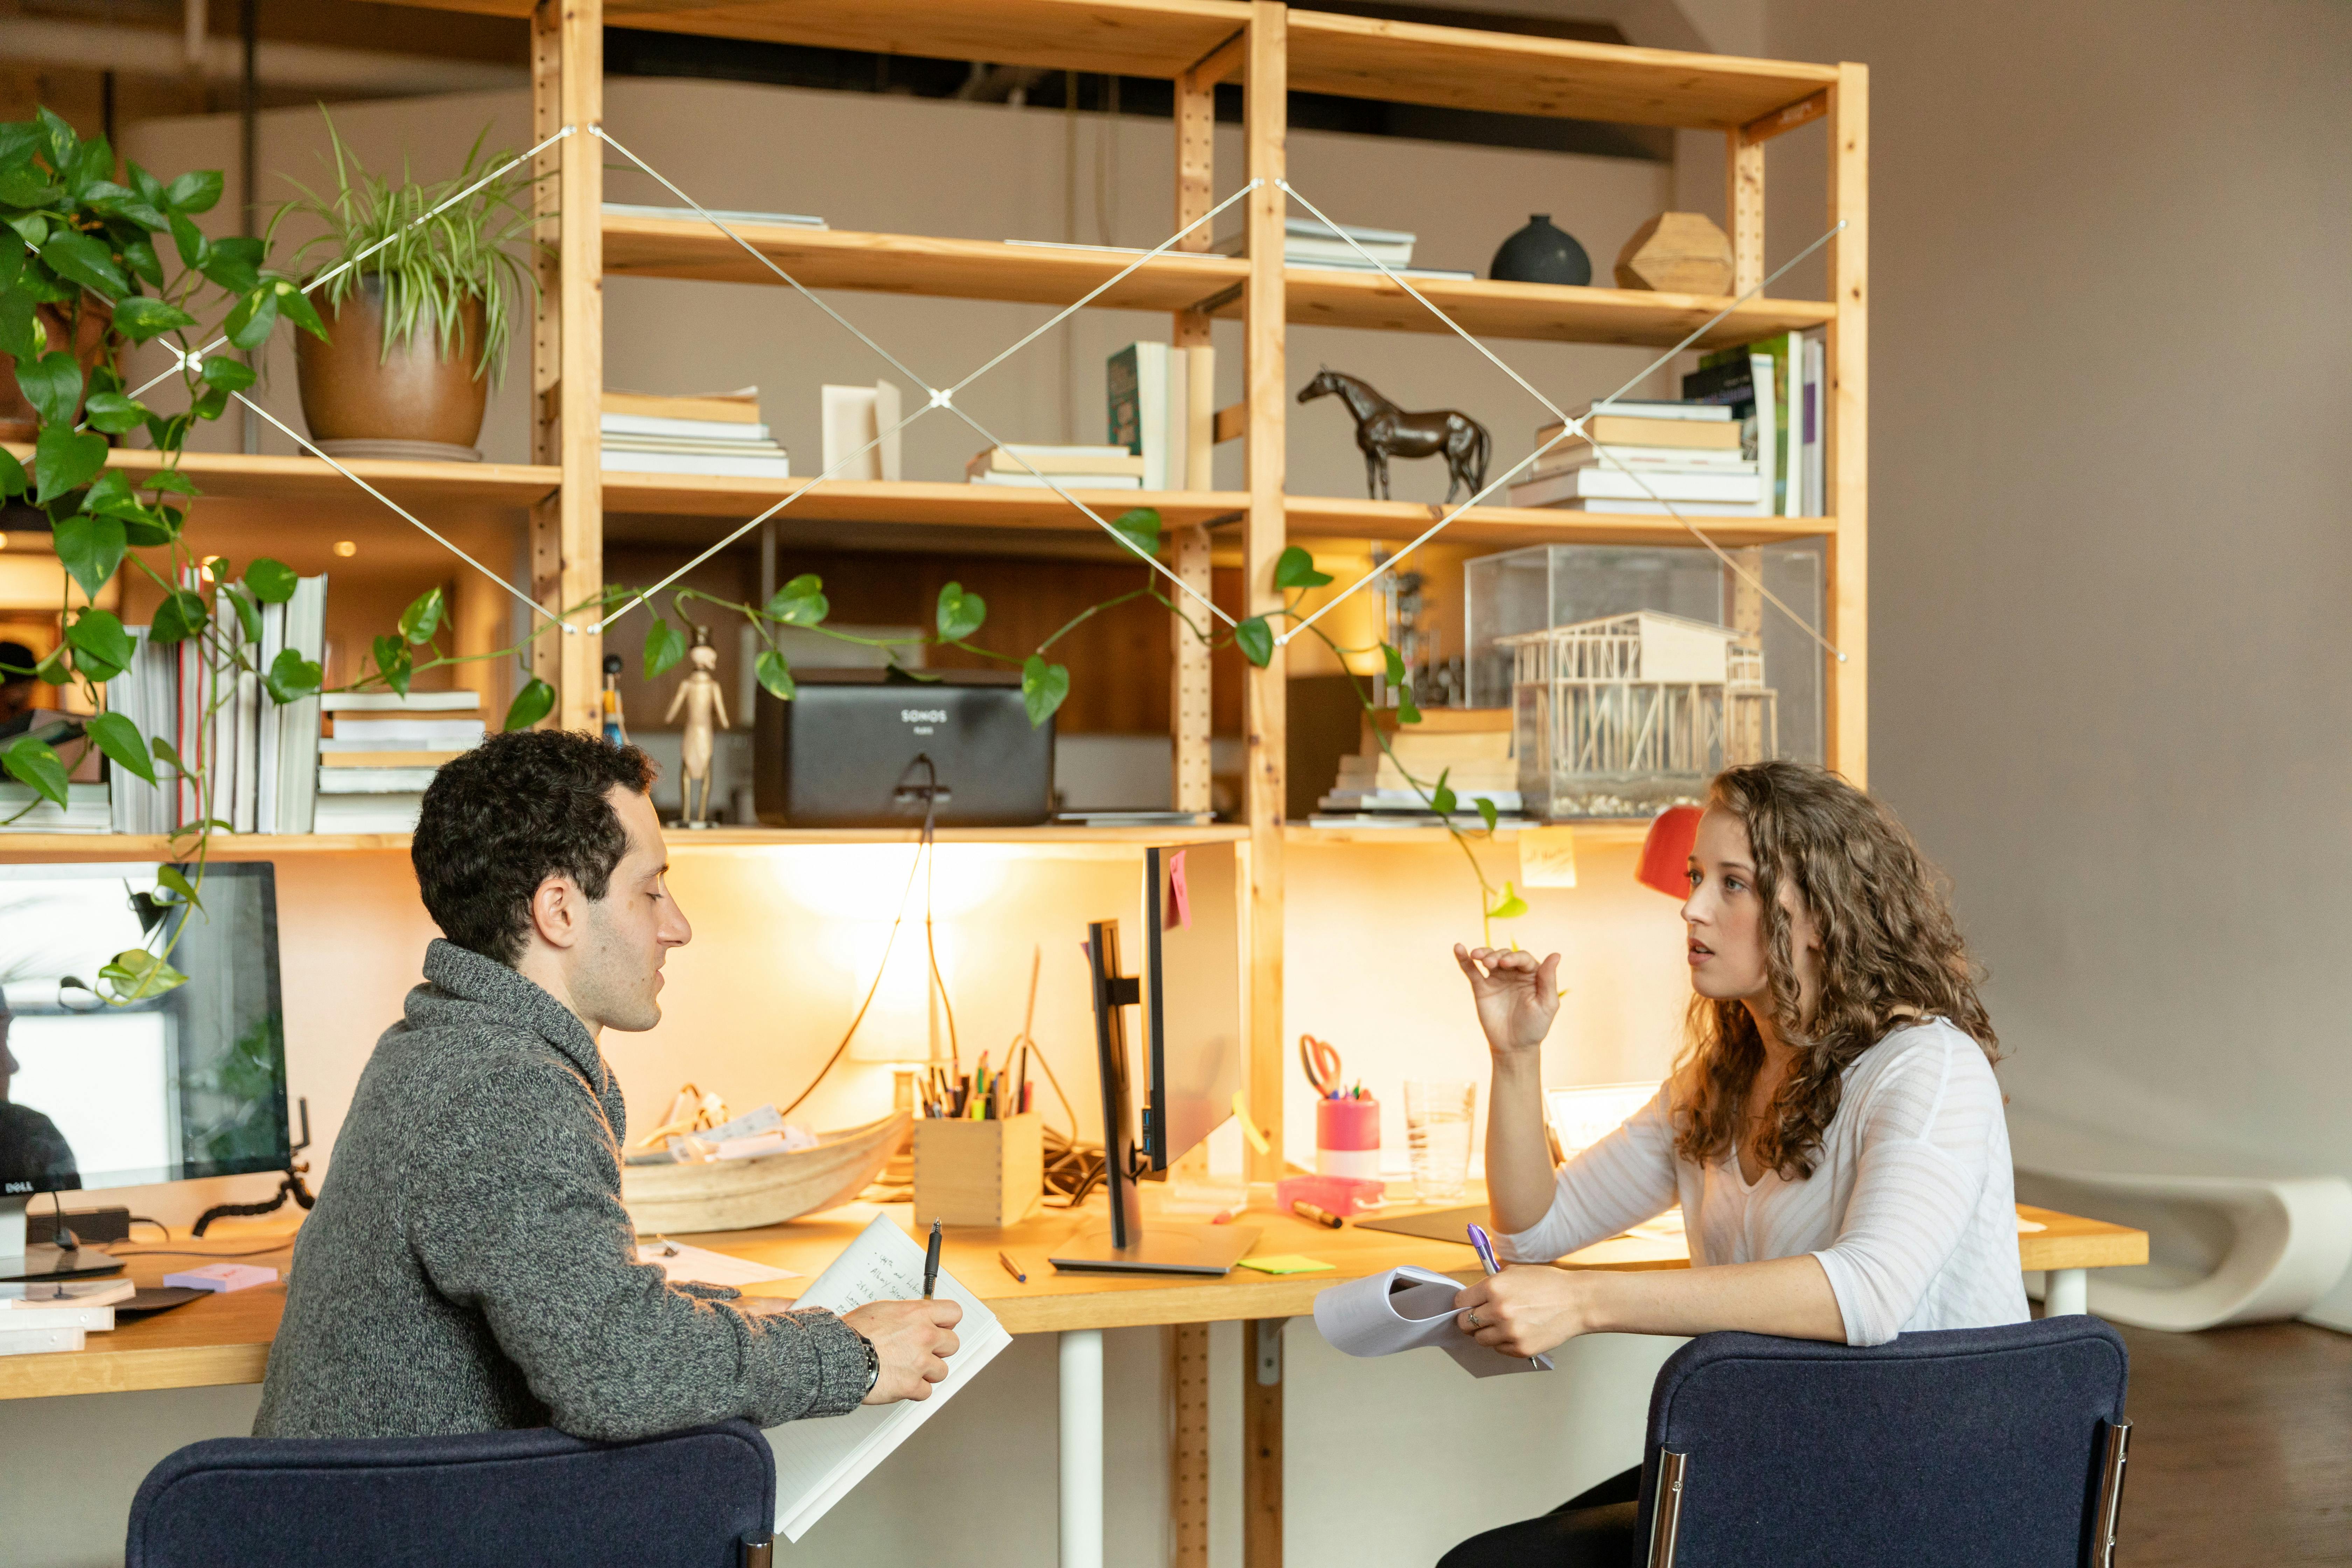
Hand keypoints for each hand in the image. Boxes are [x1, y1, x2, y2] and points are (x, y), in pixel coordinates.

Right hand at [843, 1298, 962, 1403]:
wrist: (839, 1355)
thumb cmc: (854, 1332)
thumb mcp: (883, 1309)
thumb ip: (907, 1314)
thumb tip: (917, 1317)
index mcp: (918, 1313)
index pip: (954, 1313)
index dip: (946, 1322)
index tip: (941, 1327)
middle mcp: (924, 1336)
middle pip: (953, 1344)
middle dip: (938, 1349)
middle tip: (922, 1351)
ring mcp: (920, 1362)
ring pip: (942, 1370)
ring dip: (928, 1372)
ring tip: (908, 1368)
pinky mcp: (912, 1385)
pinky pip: (926, 1391)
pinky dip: (915, 1390)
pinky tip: (901, 1382)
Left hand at [1453, 1267, 1590, 1357]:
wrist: (1577, 1302)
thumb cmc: (1548, 1284)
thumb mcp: (1515, 1273)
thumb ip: (1491, 1285)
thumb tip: (1473, 1297)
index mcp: (1494, 1287)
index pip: (1460, 1301)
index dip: (1463, 1303)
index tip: (1466, 1305)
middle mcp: (1498, 1310)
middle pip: (1465, 1323)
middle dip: (1469, 1320)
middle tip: (1479, 1317)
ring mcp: (1509, 1332)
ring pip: (1481, 1339)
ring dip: (1486, 1332)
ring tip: (1500, 1324)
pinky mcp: (1520, 1348)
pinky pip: (1499, 1349)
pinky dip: (1503, 1342)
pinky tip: (1516, 1331)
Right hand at [1454, 945, 1561, 1058]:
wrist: (1514, 1046)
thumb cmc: (1535, 1026)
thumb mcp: (1547, 1004)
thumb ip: (1548, 979)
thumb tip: (1556, 954)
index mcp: (1532, 974)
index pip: (1523, 958)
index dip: (1514, 957)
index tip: (1505, 963)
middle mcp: (1514, 973)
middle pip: (1504, 955)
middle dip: (1496, 956)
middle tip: (1489, 964)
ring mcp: (1497, 979)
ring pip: (1488, 958)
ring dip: (1483, 953)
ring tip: (1477, 956)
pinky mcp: (1481, 988)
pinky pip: (1471, 971)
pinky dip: (1464, 959)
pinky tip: (1458, 948)